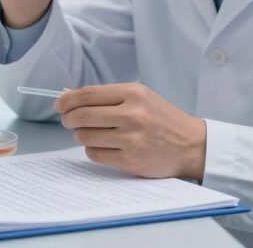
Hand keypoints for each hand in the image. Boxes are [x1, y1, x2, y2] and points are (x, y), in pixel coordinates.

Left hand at [55, 84, 207, 179]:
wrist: (192, 145)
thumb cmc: (162, 119)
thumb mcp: (141, 98)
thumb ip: (109, 97)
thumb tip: (70, 97)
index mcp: (133, 93)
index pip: (88, 94)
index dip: (67, 100)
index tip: (59, 104)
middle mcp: (132, 114)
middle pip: (82, 115)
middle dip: (69, 119)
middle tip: (68, 121)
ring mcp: (131, 138)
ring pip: (85, 136)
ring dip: (81, 135)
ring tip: (92, 134)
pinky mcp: (130, 160)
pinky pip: (95, 154)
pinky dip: (93, 150)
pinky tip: (103, 146)